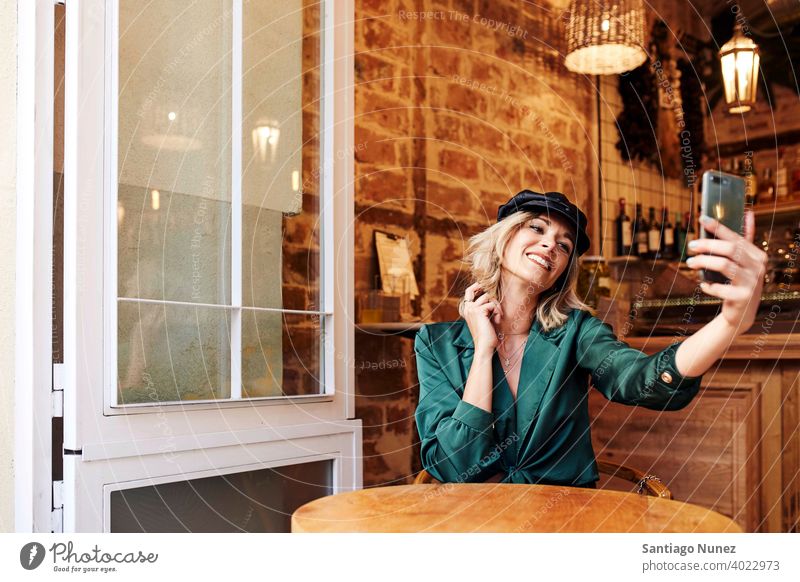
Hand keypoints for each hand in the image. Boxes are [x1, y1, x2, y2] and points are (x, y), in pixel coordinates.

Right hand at [462, 282, 502, 352]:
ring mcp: (471, 308)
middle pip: (476, 289)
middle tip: (495, 301)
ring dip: (496, 306)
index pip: (469, 291)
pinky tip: (497, 321)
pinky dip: (498, 312)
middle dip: (487, 291)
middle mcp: (467, 307)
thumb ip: (484, 307)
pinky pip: (492, 304)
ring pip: (488, 296)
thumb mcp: (484, 318)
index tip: (487, 288)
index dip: (477, 286)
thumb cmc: (486, 334)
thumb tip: (492, 295)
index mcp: (467, 309)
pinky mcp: (478, 311)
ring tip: (498, 316)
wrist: (484, 346)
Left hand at [685, 210, 766, 333]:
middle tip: (691, 246)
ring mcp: (752, 283)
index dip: (718, 227)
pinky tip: (704, 285)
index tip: (702, 218)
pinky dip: (707, 285)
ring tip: (690, 263)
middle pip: (729, 249)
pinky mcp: (742, 297)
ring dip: (703, 262)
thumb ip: (745, 239)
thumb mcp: (744, 261)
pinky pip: (719, 287)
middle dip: (707, 245)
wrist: (741, 313)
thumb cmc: (738, 282)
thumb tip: (747, 212)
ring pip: (724, 265)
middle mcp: (758, 267)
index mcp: (757, 255)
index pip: (736, 237)